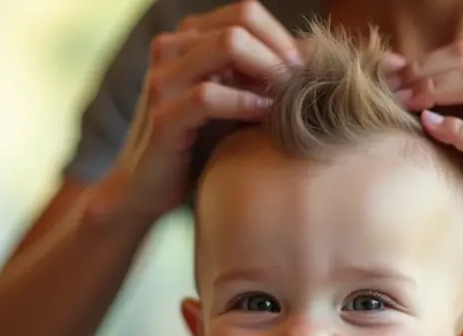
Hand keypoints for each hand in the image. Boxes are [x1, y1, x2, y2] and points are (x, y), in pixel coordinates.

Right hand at [91, 1, 301, 220]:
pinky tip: (266, 116)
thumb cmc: (198, 145)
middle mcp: (171, 48)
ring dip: (267, 70)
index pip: (244, 12)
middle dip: (279, 51)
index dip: (281, 36)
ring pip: (226, 45)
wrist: (148, 190)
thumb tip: (314, 52)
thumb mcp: (235, 101)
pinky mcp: (163, 116)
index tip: (305, 69)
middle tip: (303, 83)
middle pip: (239, 23)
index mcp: (187, 39)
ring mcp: (163, 80)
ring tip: (289, 97)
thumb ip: (262, 76)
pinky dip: (245, 103)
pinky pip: (209, 96)